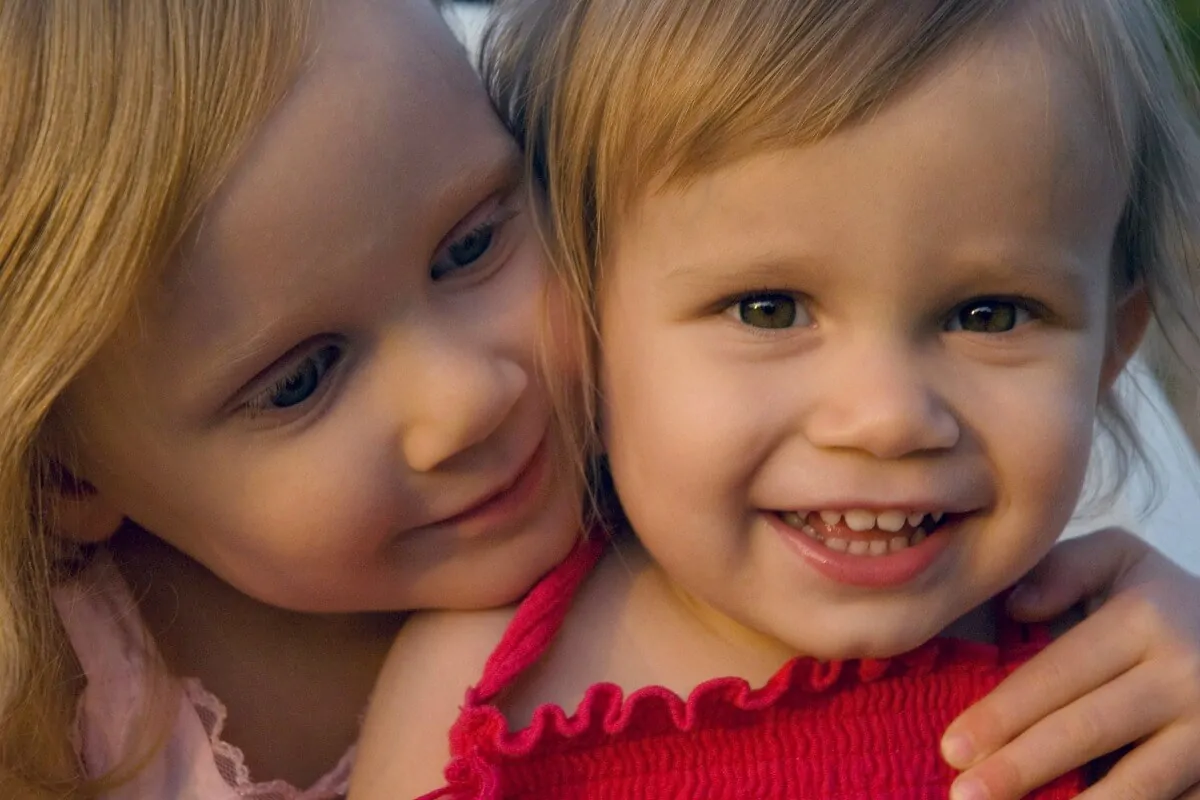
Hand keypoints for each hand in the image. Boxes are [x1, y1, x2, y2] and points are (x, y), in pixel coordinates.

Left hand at [942, 527, 1199, 799]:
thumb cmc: (1165, 601)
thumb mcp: (1122, 560)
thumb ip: (1065, 570)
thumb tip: (1015, 608)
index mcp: (1144, 619)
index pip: (1057, 674)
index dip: (1003, 714)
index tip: (952, 746)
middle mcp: (1183, 675)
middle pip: (1087, 729)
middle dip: (1020, 767)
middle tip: (964, 794)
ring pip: (1140, 782)